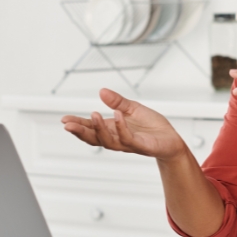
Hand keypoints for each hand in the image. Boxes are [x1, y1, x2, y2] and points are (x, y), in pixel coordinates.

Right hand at [61, 88, 188, 161]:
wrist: (172, 141)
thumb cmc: (153, 127)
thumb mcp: (133, 109)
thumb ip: (117, 101)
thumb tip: (102, 91)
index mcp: (113, 129)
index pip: (91, 129)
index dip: (78, 125)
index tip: (64, 120)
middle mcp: (118, 139)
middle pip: (94, 138)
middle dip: (80, 132)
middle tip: (67, 124)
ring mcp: (129, 144)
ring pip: (108, 141)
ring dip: (99, 129)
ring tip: (93, 115)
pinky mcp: (142, 146)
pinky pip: (129, 138)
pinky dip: (121, 127)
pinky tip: (117, 116)